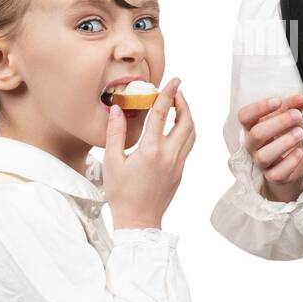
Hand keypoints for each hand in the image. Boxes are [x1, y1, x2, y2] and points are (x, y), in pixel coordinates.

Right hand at [104, 78, 194, 229]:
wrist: (138, 221)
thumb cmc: (121, 194)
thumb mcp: (111, 161)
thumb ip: (116, 133)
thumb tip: (119, 109)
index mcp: (151, 150)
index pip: (163, 114)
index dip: (168, 94)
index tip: (173, 80)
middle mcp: (169, 155)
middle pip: (186, 122)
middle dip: (183, 103)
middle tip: (176, 92)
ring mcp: (178, 164)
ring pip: (191, 134)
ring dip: (188, 117)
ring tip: (178, 107)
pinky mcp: (180, 172)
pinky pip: (188, 146)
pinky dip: (186, 131)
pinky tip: (175, 129)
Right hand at [237, 93, 302, 202]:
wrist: (292, 165)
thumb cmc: (285, 136)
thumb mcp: (290, 118)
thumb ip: (295, 106)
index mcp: (252, 127)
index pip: (244, 117)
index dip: (258, 108)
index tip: (278, 101)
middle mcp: (253, 145)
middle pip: (257, 134)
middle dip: (279, 122)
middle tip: (297, 115)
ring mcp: (261, 162)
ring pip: (264, 155)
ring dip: (284, 142)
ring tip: (300, 133)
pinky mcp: (273, 176)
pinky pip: (277, 173)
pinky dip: (290, 162)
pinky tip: (300, 152)